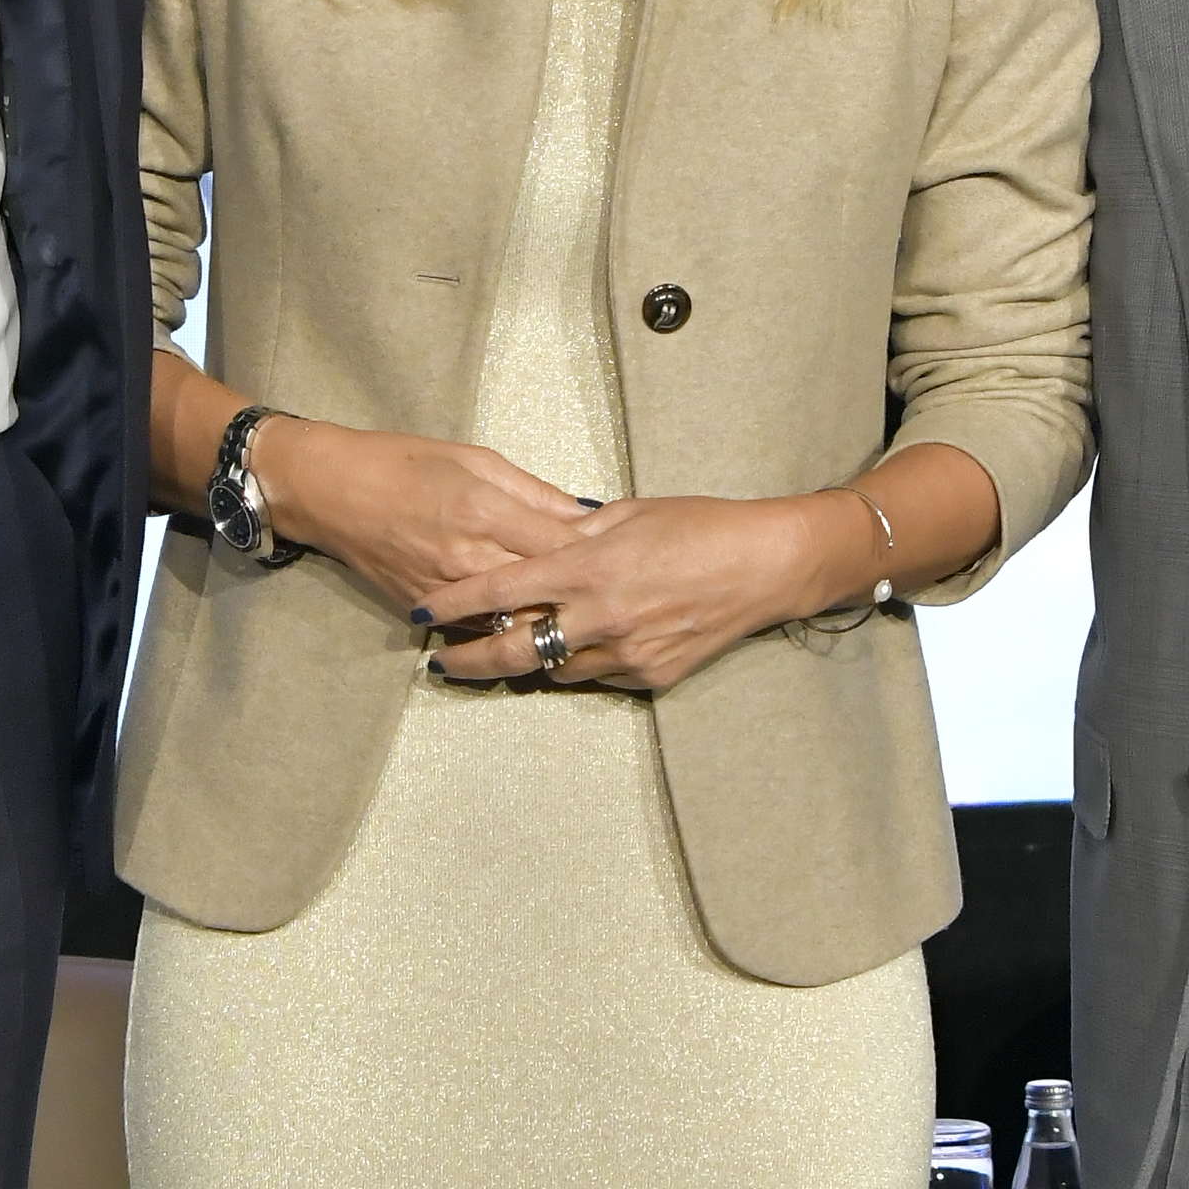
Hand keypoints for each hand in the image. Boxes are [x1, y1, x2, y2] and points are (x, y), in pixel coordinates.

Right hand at [252, 421, 595, 627]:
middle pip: (542, 593)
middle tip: (616, 598)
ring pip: (512, 622)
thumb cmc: (402, 462)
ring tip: (582, 622)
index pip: (559, 545)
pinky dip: (507, 629)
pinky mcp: (423, 609)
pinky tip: (532, 629)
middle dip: (581, 597)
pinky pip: (477, 629)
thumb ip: (532, 492)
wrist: (329, 490)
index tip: (624, 558)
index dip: (596, 555)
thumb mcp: (474, 459)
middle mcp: (467, 558)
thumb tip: (584, 513)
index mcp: (484, 511)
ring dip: (548, 623)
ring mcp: (445, 591)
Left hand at [426, 491, 849, 699]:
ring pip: (555, 669)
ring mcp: (626, 653)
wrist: (765, 566)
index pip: (499, 592)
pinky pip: (599, 675)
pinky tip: (576, 649)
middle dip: (470, 660)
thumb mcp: (629, 513)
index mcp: (587, 567)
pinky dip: (581, 663)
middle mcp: (599, 616)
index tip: (423, 615)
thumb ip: (574, 530)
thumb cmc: (700, 525)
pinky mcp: (651, 676)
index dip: (454, 605)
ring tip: (506, 654)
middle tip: (442, 663)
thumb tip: (537, 534)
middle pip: (514, 649)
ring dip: (528, 662)